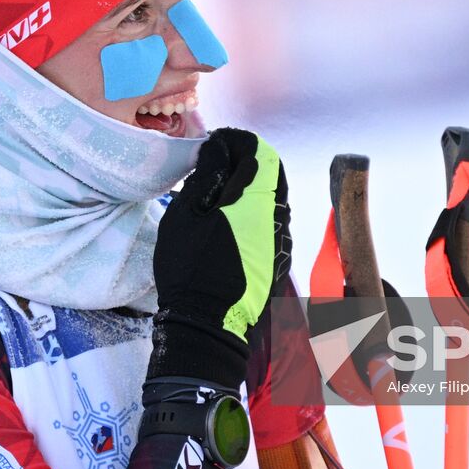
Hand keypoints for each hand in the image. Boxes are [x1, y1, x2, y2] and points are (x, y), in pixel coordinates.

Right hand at [148, 128, 289, 389]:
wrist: (207, 328)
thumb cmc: (190, 269)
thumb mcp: (186, 214)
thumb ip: (207, 175)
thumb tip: (218, 148)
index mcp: (258, 199)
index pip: (261, 150)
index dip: (235, 141)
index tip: (211, 146)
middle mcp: (280, 216)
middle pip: (271, 170)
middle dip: (243, 160)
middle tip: (211, 165)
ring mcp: (283, 239)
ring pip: (272, 195)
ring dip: (248, 185)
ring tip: (214, 193)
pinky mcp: (279, 258)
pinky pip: (271, 220)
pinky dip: (252, 209)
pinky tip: (227, 220)